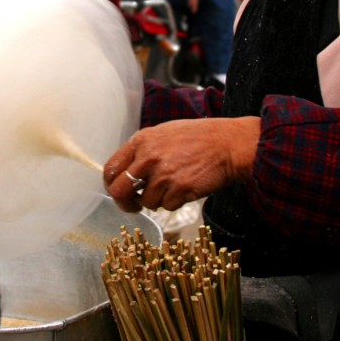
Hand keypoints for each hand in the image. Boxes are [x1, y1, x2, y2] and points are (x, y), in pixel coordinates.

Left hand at [103, 116, 260, 212]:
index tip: (118, 191)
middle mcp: (148, 157)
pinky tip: (185, 188)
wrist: (228, 144)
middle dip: (124, 203)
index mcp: (141, 141)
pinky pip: (167, 206)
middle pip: (119, 190)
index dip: (111, 184)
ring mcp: (164, 174)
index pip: (111, 168)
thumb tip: (125, 171)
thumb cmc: (197, 138)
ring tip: (174, 186)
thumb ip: (142, 151)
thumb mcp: (163, 134)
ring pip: (147, 202)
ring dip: (158, 200)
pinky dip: (174, 202)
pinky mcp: (180, 189)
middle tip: (133, 206)